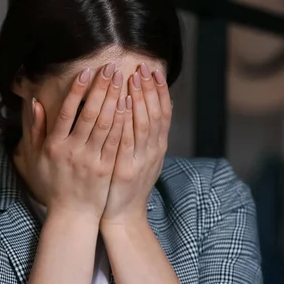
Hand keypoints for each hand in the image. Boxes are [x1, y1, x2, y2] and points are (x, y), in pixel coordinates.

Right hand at [26, 63, 126, 221]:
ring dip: (114, 100)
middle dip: (101, 90)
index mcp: (54, 146)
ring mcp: (91, 160)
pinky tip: (129, 106)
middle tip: (111, 68)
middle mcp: (73, 151)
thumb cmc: (52, 184)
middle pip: (89, 115)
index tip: (86, 72)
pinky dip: (122, 123)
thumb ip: (36, 130)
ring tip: (123, 81)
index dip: (77, 92)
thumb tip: (36, 102)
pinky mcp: (107, 169)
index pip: (66, 113)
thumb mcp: (36, 158)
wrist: (72, 214)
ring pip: (105, 126)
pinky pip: (116, 142)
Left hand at [101, 63, 171, 227]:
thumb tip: (146, 110)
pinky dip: (126, 121)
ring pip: (143, 124)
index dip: (159, 92)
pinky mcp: (124, 170)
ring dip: (138, 99)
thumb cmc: (127, 185)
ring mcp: (140, 161)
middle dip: (148, 89)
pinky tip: (121, 104)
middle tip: (142, 68)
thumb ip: (145, 137)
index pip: (163, 114)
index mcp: (157, 148)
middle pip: (154, 114)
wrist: (123, 216)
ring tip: (132, 78)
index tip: (153, 71)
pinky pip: (126, 141)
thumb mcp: (143, 159)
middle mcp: (152, 152)